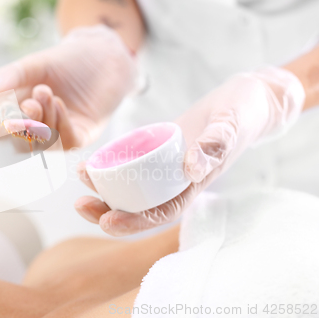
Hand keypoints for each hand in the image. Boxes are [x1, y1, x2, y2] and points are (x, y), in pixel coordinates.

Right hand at [0, 25, 136, 148]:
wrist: (103, 55)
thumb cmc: (66, 61)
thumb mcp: (34, 64)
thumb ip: (11, 77)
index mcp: (15, 110)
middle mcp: (34, 128)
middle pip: (15, 144)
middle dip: (19, 127)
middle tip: (28, 103)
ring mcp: (56, 135)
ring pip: (41, 143)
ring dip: (41, 119)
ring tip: (45, 91)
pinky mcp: (79, 136)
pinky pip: (65, 142)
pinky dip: (60, 124)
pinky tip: (59, 103)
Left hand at [75, 66, 305, 235]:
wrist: (241, 100)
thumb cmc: (242, 114)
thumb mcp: (232, 124)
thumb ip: (216, 144)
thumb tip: (193, 169)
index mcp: (192, 186)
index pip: (160, 214)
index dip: (133, 222)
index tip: (107, 221)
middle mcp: (174, 181)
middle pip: (137, 206)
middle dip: (107, 211)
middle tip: (80, 205)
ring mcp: (162, 166)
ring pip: (128, 185)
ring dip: (102, 188)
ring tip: (80, 177)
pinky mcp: (154, 149)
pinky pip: (129, 161)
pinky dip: (110, 164)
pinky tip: (90, 160)